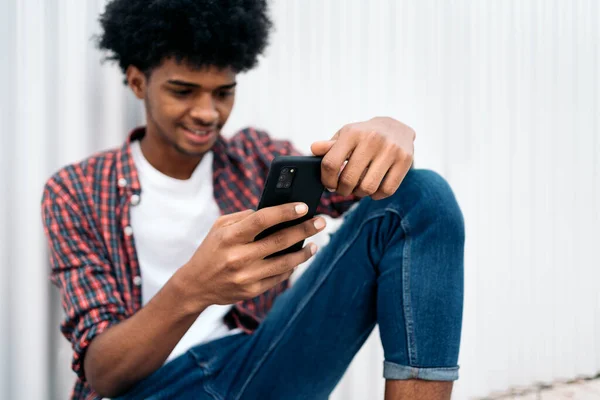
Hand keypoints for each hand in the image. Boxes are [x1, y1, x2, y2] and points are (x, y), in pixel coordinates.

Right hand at [176, 204, 325, 309]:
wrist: (196, 285)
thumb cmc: (212, 249)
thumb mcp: (220, 227)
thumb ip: (244, 217)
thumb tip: (275, 211)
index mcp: (229, 236)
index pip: (262, 219)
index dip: (285, 212)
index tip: (304, 206)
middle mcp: (238, 257)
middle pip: (279, 241)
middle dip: (304, 229)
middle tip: (321, 221)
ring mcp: (246, 276)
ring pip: (285, 262)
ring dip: (304, 252)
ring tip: (316, 243)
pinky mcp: (252, 291)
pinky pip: (279, 277)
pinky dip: (292, 266)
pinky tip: (300, 257)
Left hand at [310, 117, 414, 199]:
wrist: (397, 127)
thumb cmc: (364, 135)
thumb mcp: (346, 135)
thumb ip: (329, 145)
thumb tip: (314, 149)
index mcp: (352, 133)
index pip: (331, 164)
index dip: (327, 180)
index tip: (330, 184)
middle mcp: (372, 139)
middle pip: (349, 179)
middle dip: (343, 190)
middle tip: (344, 189)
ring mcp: (391, 150)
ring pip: (368, 188)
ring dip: (359, 194)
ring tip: (358, 188)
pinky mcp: (405, 160)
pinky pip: (387, 190)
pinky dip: (377, 195)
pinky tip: (373, 189)